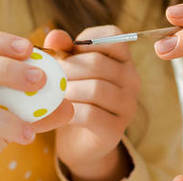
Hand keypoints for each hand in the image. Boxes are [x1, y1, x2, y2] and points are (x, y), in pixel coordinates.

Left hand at [44, 27, 139, 180]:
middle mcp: (132, 80)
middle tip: (50, 78)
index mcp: (123, 60)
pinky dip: (69, 112)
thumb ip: (62, 50)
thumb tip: (55, 37)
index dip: (85, 40)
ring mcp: (127, 105)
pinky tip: (59, 113)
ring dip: (68, 91)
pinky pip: (91, 114)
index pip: (113, 36)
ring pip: (96, 89)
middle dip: (67, 69)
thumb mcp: (68, 70)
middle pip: (98, 63)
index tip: (67, 53)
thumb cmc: (74, 97)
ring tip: (55, 95)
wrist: (79, 141)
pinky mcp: (116, 129)